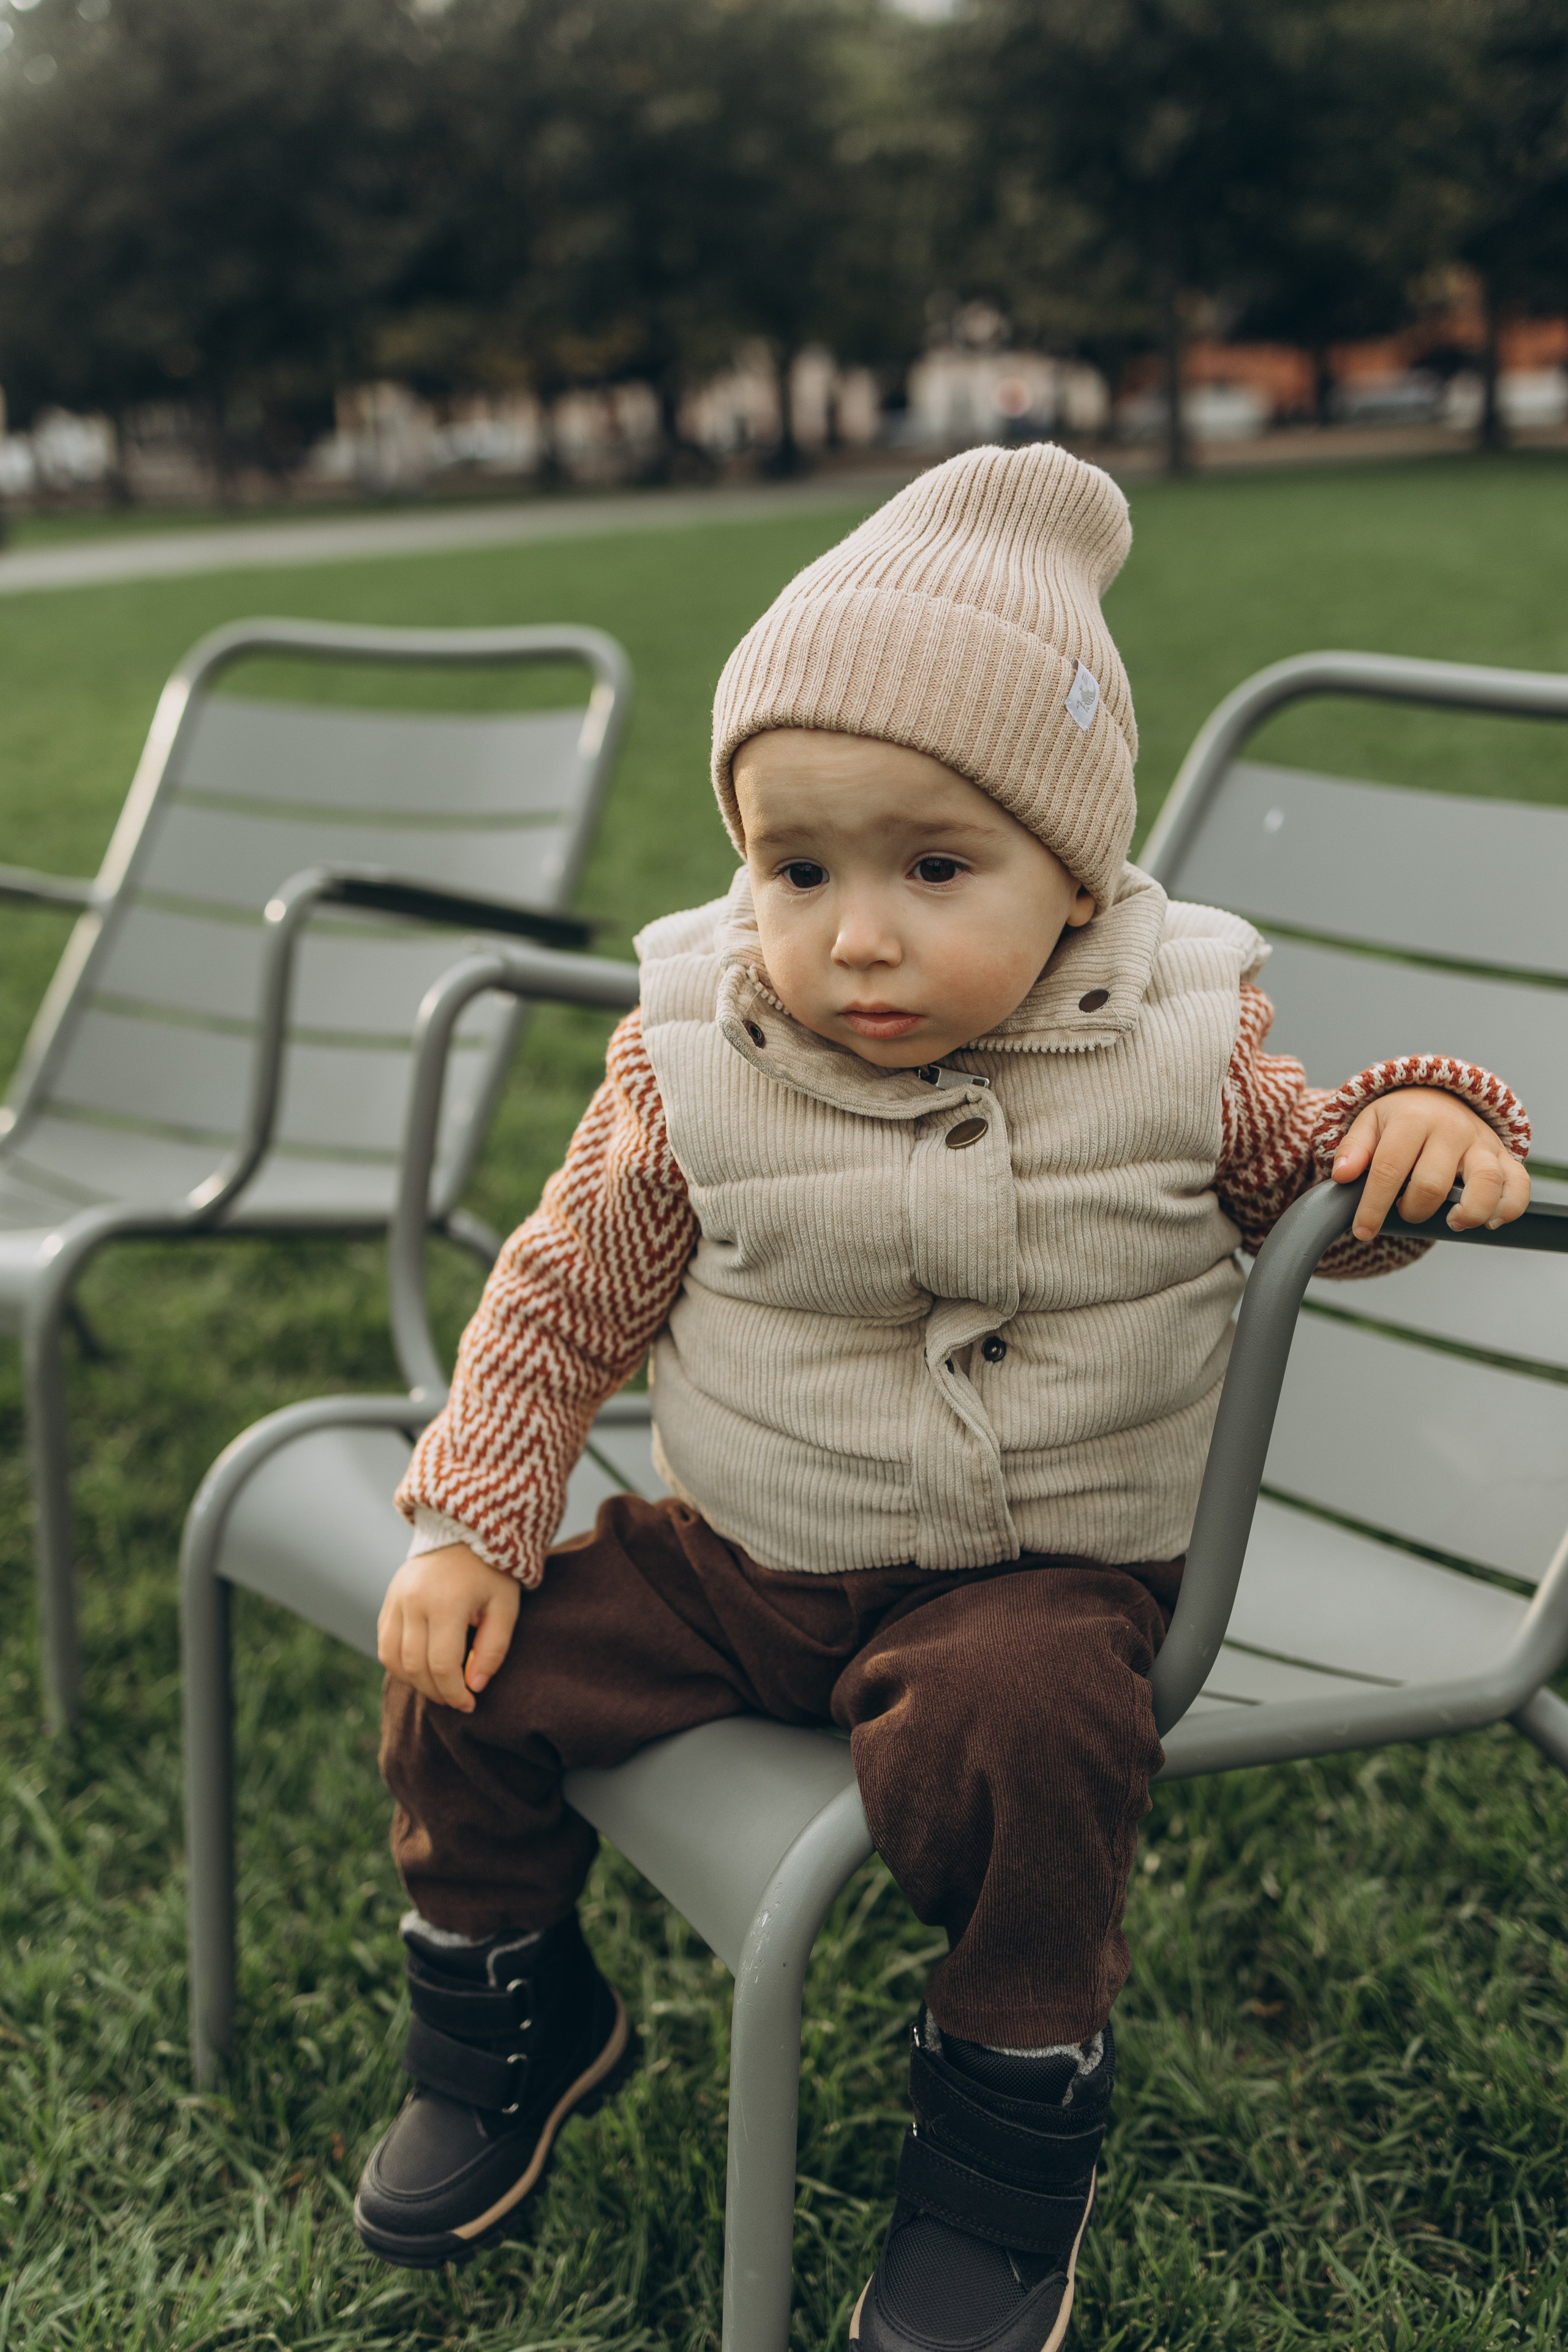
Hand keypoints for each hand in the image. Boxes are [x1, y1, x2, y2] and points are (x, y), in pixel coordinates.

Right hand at [377, 1542, 520, 1712]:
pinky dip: (400, 1664)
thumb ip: (493, 1649)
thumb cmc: (491, 1573)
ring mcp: (396, 1599)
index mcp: (445, 1602)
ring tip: (440, 1687)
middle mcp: (413, 1601)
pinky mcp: (388, 1600)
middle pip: (415, 1666)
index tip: (470, 1704)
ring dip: (415, 1682)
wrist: (464, 1532)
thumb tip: (474, 1686)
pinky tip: (422, 1668)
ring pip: (393, 1659)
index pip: (441, 1664)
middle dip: (436, 1692)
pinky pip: (385, 1643)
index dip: (454, 1692)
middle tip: (457, 1700)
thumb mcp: (505, 1607)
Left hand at [1332, 1087, 1529, 1241]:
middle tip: (1405, 1211)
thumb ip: (1353, 1148)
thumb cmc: (1400, 1117)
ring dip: (1467, 1213)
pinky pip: (1518, 1184)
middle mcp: (1452, 1129)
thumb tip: (1342, 1174)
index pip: (1390, 1169)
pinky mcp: (1504, 1155)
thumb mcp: (1369, 1123)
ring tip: (1450, 1221)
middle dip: (1413, 1210)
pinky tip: (1489, 1221)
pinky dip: (1509, 1208)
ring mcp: (1482, 1143)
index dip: (1374, 1206)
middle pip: (1433, 1183)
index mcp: (1413, 1119)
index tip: (1363, 1230)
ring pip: (1486, 1183)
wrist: (1439, 1096)